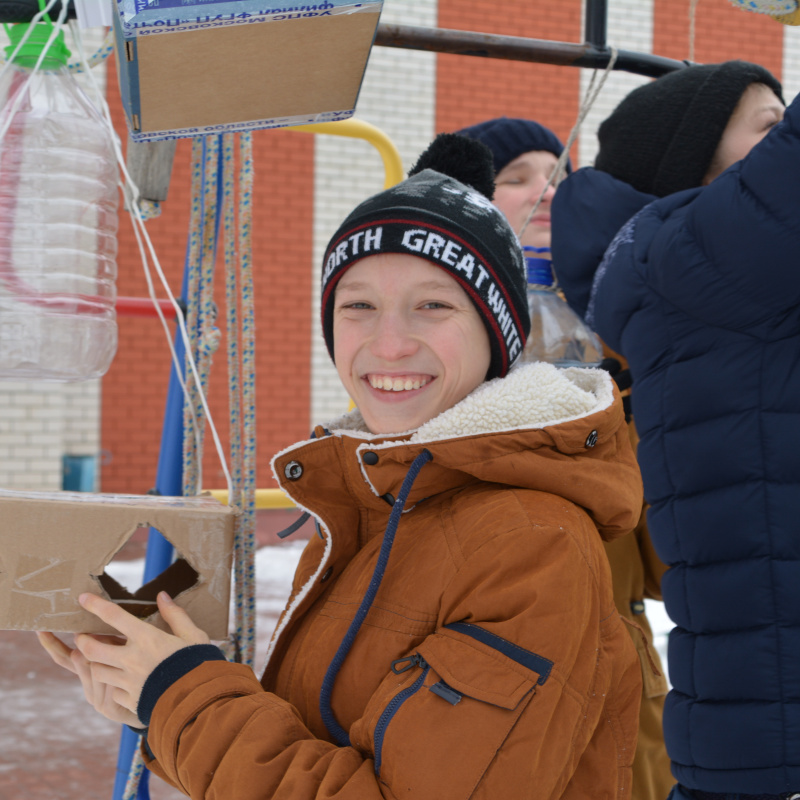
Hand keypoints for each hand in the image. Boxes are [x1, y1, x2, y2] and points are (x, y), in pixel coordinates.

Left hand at [38, 591, 209, 725]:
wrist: (199, 700)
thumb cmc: (198, 663)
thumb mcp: (193, 635)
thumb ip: (175, 615)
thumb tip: (162, 596)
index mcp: (147, 638)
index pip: (114, 616)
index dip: (95, 604)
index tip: (82, 598)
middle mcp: (132, 658)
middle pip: (93, 648)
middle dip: (82, 640)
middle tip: (81, 636)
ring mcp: (128, 681)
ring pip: (97, 671)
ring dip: (95, 664)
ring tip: (99, 660)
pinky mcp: (130, 699)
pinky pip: (113, 692)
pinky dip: (114, 686)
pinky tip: (121, 684)